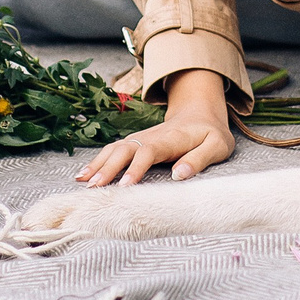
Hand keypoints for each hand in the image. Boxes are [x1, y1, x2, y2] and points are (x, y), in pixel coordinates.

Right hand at [75, 68, 235, 183]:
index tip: (125, 186)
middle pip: (125, 149)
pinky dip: (97, 162)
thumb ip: (200, 159)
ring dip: (98, 164)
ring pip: (115, 149)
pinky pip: (113, 151)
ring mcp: (141, 138)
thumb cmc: (210, 133)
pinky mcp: (136, 143)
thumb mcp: (217, 145)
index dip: (136, 168)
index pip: (149, 151)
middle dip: (108, 167)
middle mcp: (151, 136)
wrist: (200, 112)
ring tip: (82, 182)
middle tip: (94, 187)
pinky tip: (84, 175)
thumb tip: (180, 175)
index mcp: (171, 138)